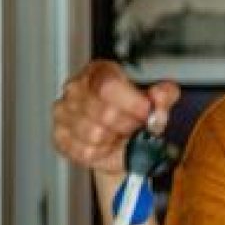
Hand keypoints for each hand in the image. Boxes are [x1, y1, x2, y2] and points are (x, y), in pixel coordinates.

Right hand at [52, 59, 178, 173]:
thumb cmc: (135, 115)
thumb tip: (160, 97)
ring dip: (114, 140)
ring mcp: (64, 112)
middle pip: (103, 111)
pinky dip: (101, 153)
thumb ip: (164, 95)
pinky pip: (83, 151)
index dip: (130, 102)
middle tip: (136, 126)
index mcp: (100, 72)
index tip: (145, 111)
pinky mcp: (60, 136)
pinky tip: (107, 145)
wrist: (122, 141)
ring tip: (121, 135)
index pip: (108, 85)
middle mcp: (77, 89)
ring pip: (93, 134)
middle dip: (127, 124)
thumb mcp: (157, 101)